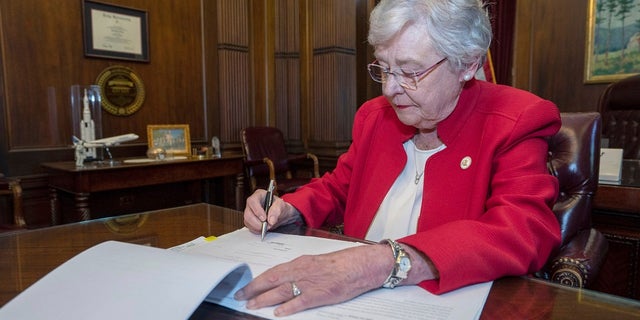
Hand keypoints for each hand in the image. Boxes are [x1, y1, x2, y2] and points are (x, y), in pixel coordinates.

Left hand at [234, 244, 391, 315]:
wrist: (359, 265)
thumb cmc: (340, 264)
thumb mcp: (315, 263)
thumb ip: (299, 271)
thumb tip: (284, 280)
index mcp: (300, 262)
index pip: (272, 272)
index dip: (257, 280)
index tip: (246, 286)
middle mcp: (301, 271)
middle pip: (271, 281)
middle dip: (254, 289)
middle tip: (241, 296)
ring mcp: (310, 283)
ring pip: (281, 291)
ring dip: (264, 299)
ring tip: (252, 305)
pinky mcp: (320, 295)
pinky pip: (300, 302)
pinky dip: (288, 308)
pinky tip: (278, 313)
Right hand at [243, 189, 299, 233]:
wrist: (282, 214)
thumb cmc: (281, 207)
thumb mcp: (282, 206)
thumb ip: (277, 211)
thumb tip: (271, 220)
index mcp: (259, 195)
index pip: (253, 201)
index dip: (257, 210)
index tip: (264, 219)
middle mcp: (252, 203)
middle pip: (248, 213)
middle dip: (257, 222)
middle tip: (266, 226)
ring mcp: (250, 212)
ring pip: (247, 221)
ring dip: (257, 227)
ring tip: (267, 227)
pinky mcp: (250, 220)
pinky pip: (249, 226)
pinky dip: (256, 230)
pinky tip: (263, 229)